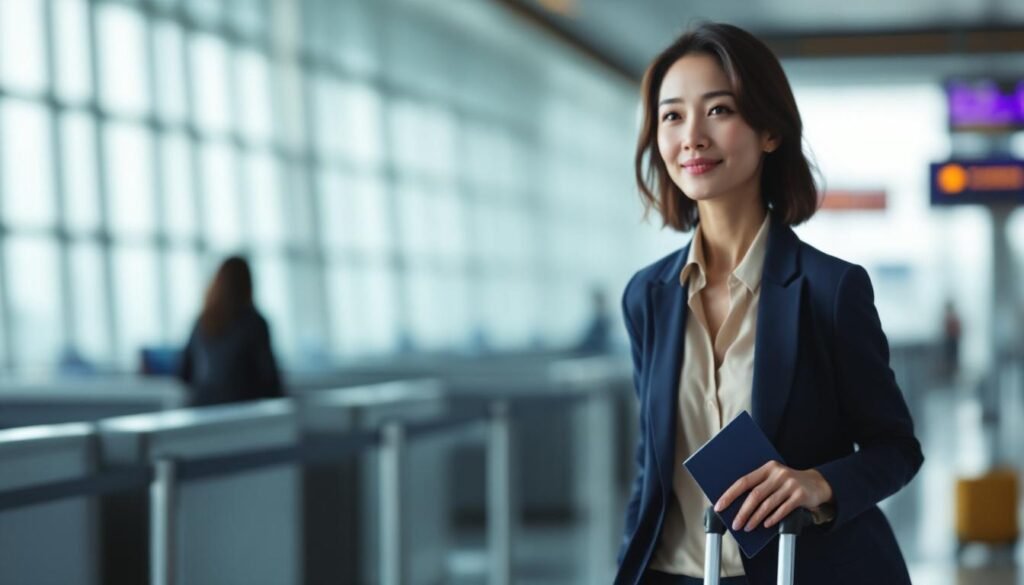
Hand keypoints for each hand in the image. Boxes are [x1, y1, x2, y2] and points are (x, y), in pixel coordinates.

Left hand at [713, 461, 832, 531]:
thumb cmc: (788, 483)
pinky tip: (765, 525)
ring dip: (755, 518)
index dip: (730, 494)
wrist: (817, 483)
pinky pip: (783, 510)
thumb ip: (759, 487)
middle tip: (735, 524)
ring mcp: (790, 484)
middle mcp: (778, 474)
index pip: (744, 481)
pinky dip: (772, 519)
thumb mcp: (773, 479)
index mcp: (767, 468)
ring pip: (767, 504)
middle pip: (755, 495)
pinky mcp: (800, 495)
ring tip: (748, 527)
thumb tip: (737, 505)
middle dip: (742, 512)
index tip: (720, 506)